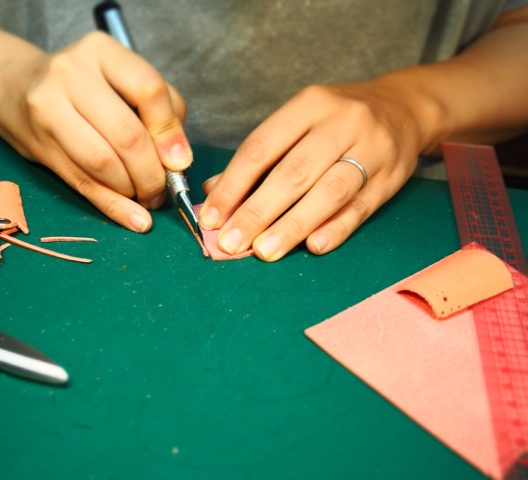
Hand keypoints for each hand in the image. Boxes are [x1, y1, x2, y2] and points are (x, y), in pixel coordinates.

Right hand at [0, 31, 191, 231]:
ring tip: (146, 199)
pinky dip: (113, 206)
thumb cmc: (81, 85)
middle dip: (152, 173)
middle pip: (127, 134)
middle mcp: (71, 74)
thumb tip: (178, 159)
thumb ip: (156, 108)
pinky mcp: (39, 145)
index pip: (148, 89)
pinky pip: (82, 183)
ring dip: (132, 190)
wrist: (11, 86)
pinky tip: (134, 219)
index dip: (170, 131)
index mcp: (102, 52)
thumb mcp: (119, 79)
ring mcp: (48, 109)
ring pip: (103, 162)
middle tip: (162, 190)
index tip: (180, 161)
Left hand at [199, 81, 428, 260]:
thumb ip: (259, 158)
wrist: (404, 108)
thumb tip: (214, 192)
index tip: (211, 217)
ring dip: (293, 225)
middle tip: (231, 242)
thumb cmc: (336, 121)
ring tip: (265, 251)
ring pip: (328, 192)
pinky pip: (361, 207)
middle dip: (258, 211)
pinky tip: (314, 247)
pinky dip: (337, 228)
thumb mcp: (298, 123)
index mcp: (309, 105)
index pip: (261, 148)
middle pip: (294, 173)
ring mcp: (371, 149)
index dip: (233, 185)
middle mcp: (342, 123)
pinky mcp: (392, 177)